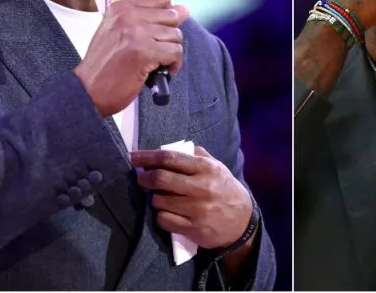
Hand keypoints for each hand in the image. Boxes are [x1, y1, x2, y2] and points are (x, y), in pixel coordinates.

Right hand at [74, 0, 189, 116]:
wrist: (88, 90)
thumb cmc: (103, 65)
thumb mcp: (117, 32)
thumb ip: (146, 19)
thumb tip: (182, 9)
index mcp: (121, 8)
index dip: (168, 16)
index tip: (162, 30)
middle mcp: (128, 16)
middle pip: (171, 17)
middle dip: (170, 36)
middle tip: (160, 50)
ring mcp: (136, 33)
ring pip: (175, 36)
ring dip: (171, 52)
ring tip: (159, 62)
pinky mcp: (144, 52)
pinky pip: (174, 52)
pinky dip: (173, 64)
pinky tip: (162, 70)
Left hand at [130, 146, 252, 249]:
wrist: (242, 221)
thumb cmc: (225, 190)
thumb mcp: (217, 168)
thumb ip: (196, 156)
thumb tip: (169, 148)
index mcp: (206, 169)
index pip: (170, 158)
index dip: (147, 157)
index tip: (133, 157)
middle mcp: (201, 188)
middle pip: (160, 179)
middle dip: (144, 177)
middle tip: (141, 178)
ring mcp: (196, 210)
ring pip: (159, 201)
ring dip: (153, 198)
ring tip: (159, 196)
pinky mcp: (193, 228)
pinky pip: (163, 219)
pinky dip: (160, 214)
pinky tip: (166, 211)